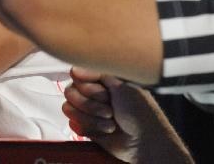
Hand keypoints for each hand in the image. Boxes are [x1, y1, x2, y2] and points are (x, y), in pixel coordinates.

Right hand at [62, 67, 191, 162]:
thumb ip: (97, 73)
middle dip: (91, 105)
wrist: (145, 143)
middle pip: (70, 92)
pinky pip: (72, 124)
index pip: (76, 75)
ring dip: (91, 118)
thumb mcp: (122, 86)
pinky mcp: (85, 127)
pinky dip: (89, 129)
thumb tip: (74, 69)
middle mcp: (93, 93)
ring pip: (68, 108)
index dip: (87, 86)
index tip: (105, 93)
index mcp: (102, 80)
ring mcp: (88, 111)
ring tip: (111, 124)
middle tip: (110, 111)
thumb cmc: (139, 112)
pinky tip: (104, 131)